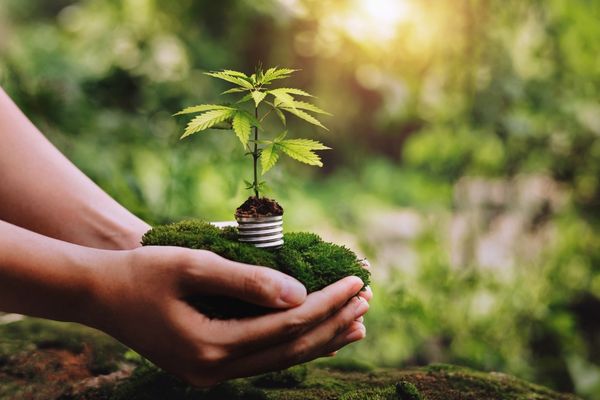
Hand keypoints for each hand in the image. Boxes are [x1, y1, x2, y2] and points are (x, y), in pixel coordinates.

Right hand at [88, 246, 369, 385]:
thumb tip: (300, 294)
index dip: (327, 303)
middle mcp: (213, 370)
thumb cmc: (143, 272)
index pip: (288, 326)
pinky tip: (316, 332)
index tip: (358, 282)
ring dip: (321, 339)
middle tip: (368, 300)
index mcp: (210, 346)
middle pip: (291, 349)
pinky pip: (264, 357)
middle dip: (333, 324)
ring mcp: (211, 373)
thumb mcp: (193, 266)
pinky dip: (294, 344)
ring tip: (357, 323)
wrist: (100, 293)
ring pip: (281, 360)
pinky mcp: (209, 365)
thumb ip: (247, 281)